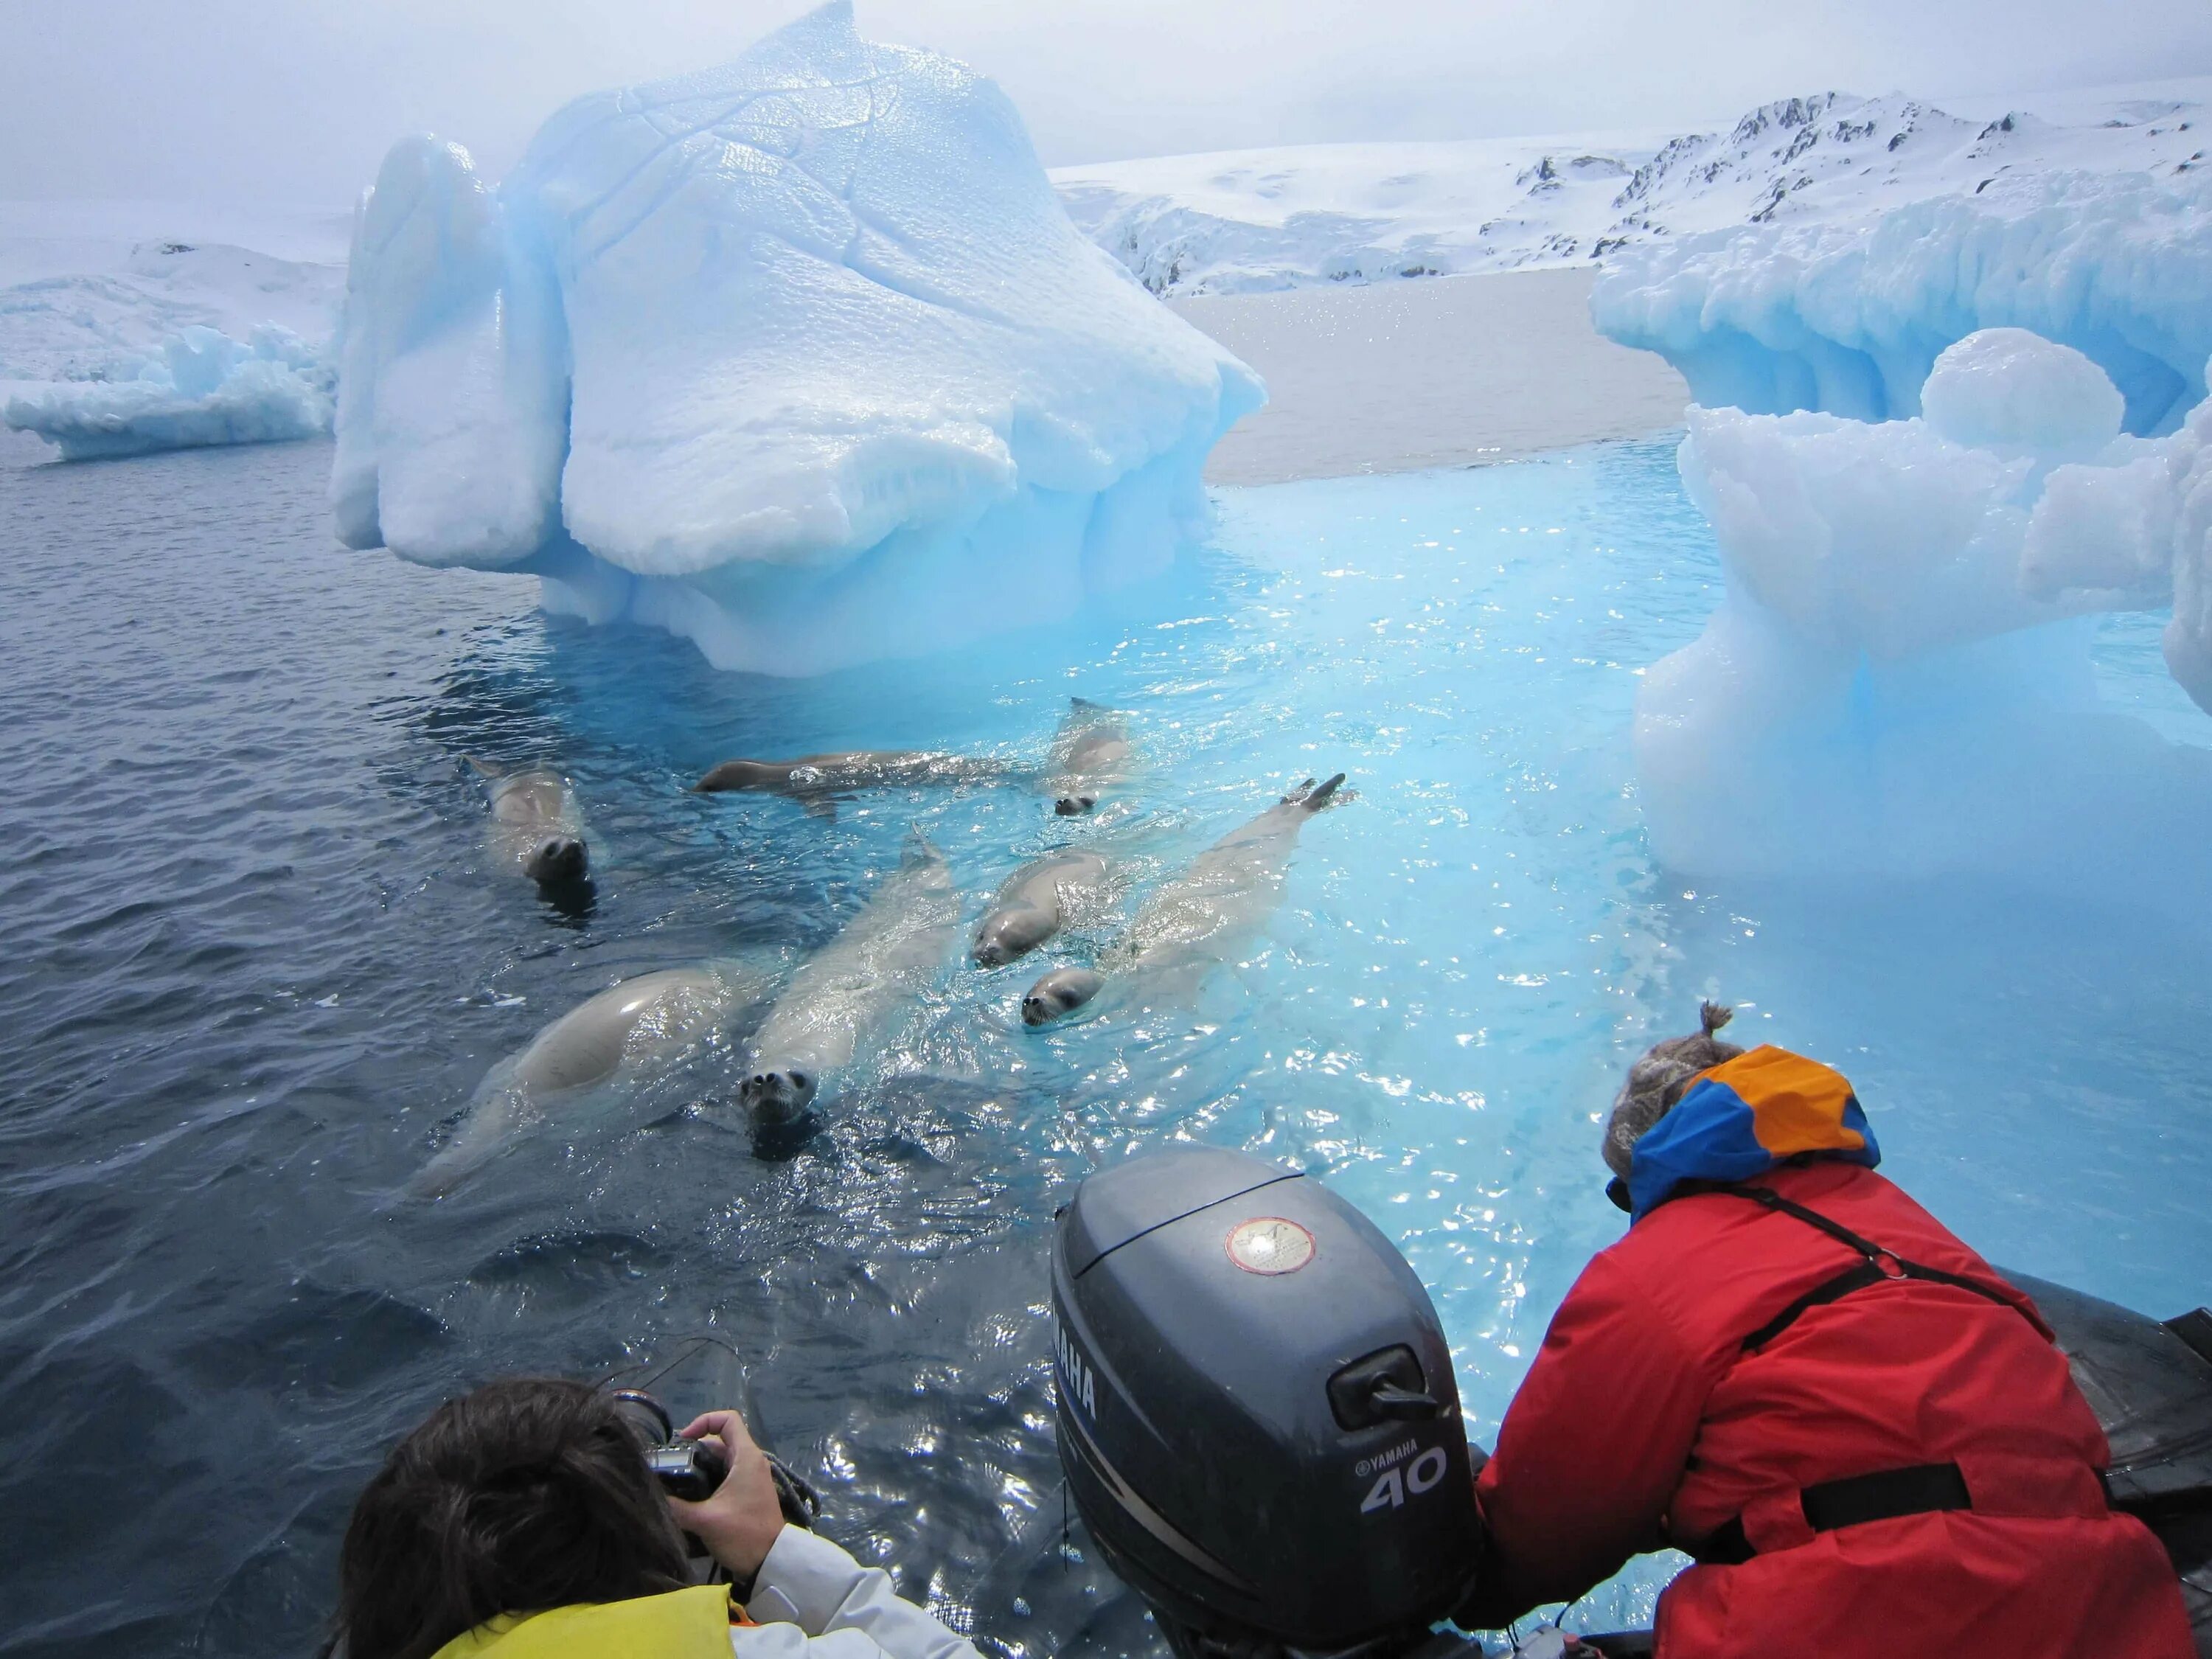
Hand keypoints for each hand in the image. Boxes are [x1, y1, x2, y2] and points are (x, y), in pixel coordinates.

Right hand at [668, 1408, 786, 1579]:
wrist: (771, 1561)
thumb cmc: (743, 1534)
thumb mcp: (705, 1520)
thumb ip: (676, 1507)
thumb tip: (652, 1496)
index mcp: (746, 1457)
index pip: (728, 1419)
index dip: (703, 1421)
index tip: (683, 1440)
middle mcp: (750, 1461)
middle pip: (719, 1441)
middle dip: (694, 1450)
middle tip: (671, 1467)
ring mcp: (750, 1477)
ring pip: (720, 1461)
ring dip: (699, 1468)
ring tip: (675, 1483)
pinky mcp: (747, 1493)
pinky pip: (724, 1476)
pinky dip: (707, 1480)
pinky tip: (689, 1497)